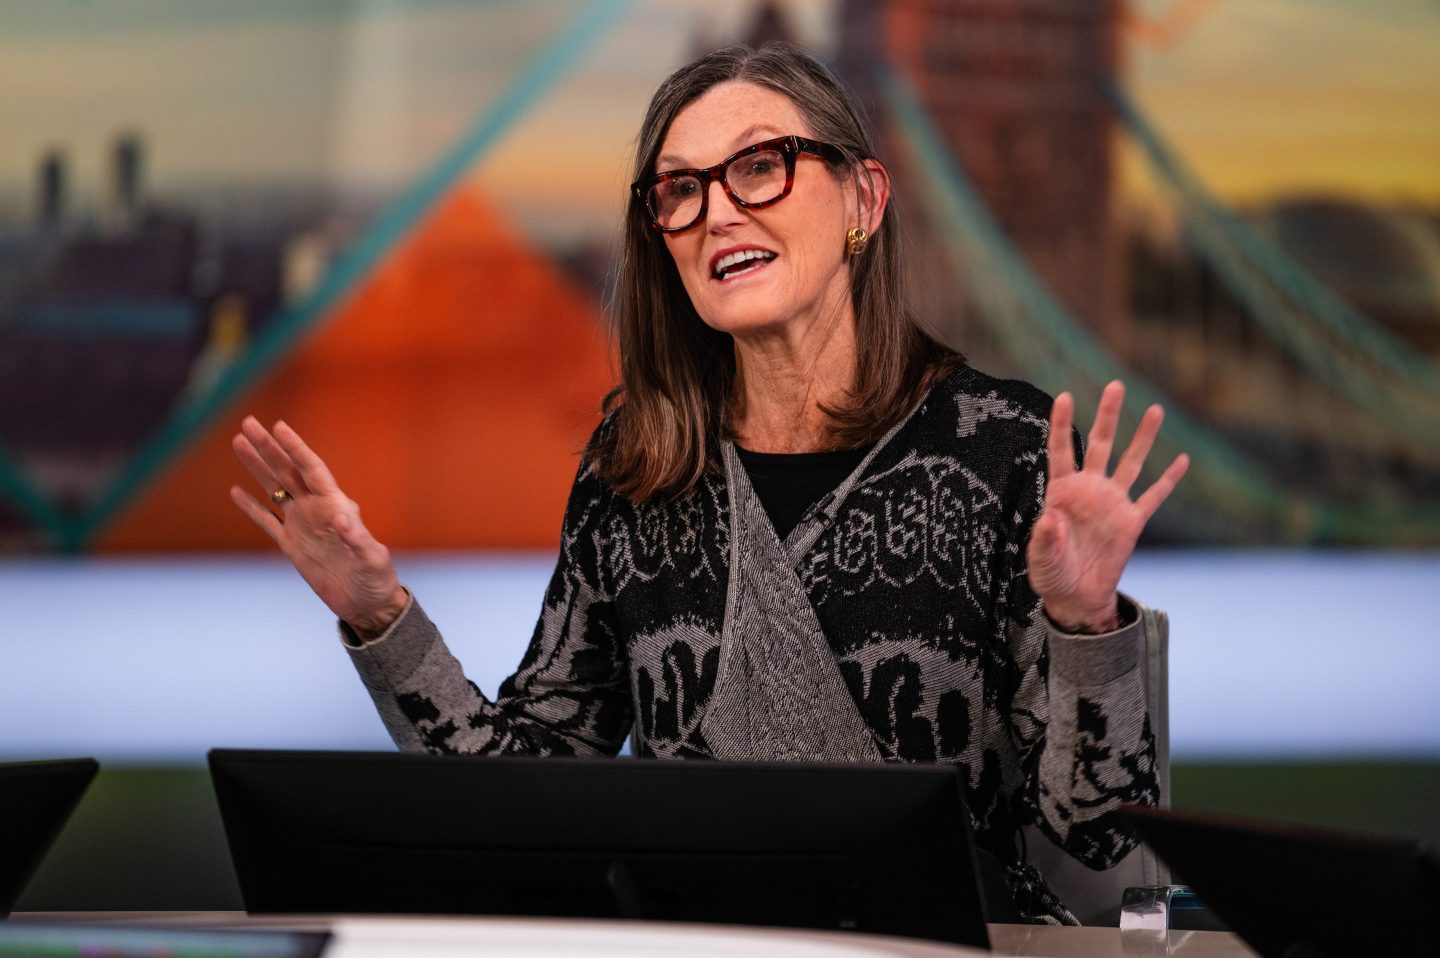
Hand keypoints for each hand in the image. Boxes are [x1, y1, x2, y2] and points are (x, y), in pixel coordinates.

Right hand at [229, 417, 407, 636]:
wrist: (367, 603)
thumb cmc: (377, 578)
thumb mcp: (372, 558)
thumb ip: (359, 539)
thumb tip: (344, 518)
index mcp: (336, 506)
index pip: (312, 469)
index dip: (296, 448)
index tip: (279, 426)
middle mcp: (317, 510)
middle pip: (288, 471)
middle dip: (268, 447)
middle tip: (248, 422)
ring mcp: (302, 526)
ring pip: (274, 489)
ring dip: (256, 467)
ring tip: (238, 442)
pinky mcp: (292, 546)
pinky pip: (267, 522)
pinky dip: (252, 507)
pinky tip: (236, 491)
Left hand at [1027, 381, 1188, 632]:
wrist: (1076, 597)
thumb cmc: (1051, 574)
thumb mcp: (1041, 559)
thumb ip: (1045, 539)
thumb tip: (1050, 520)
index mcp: (1062, 492)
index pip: (1061, 450)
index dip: (1062, 424)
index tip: (1064, 397)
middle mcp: (1089, 490)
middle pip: (1100, 445)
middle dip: (1108, 416)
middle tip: (1116, 385)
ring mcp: (1112, 503)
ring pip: (1131, 463)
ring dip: (1143, 437)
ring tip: (1155, 409)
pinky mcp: (1131, 522)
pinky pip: (1153, 497)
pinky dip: (1169, 480)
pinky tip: (1183, 459)